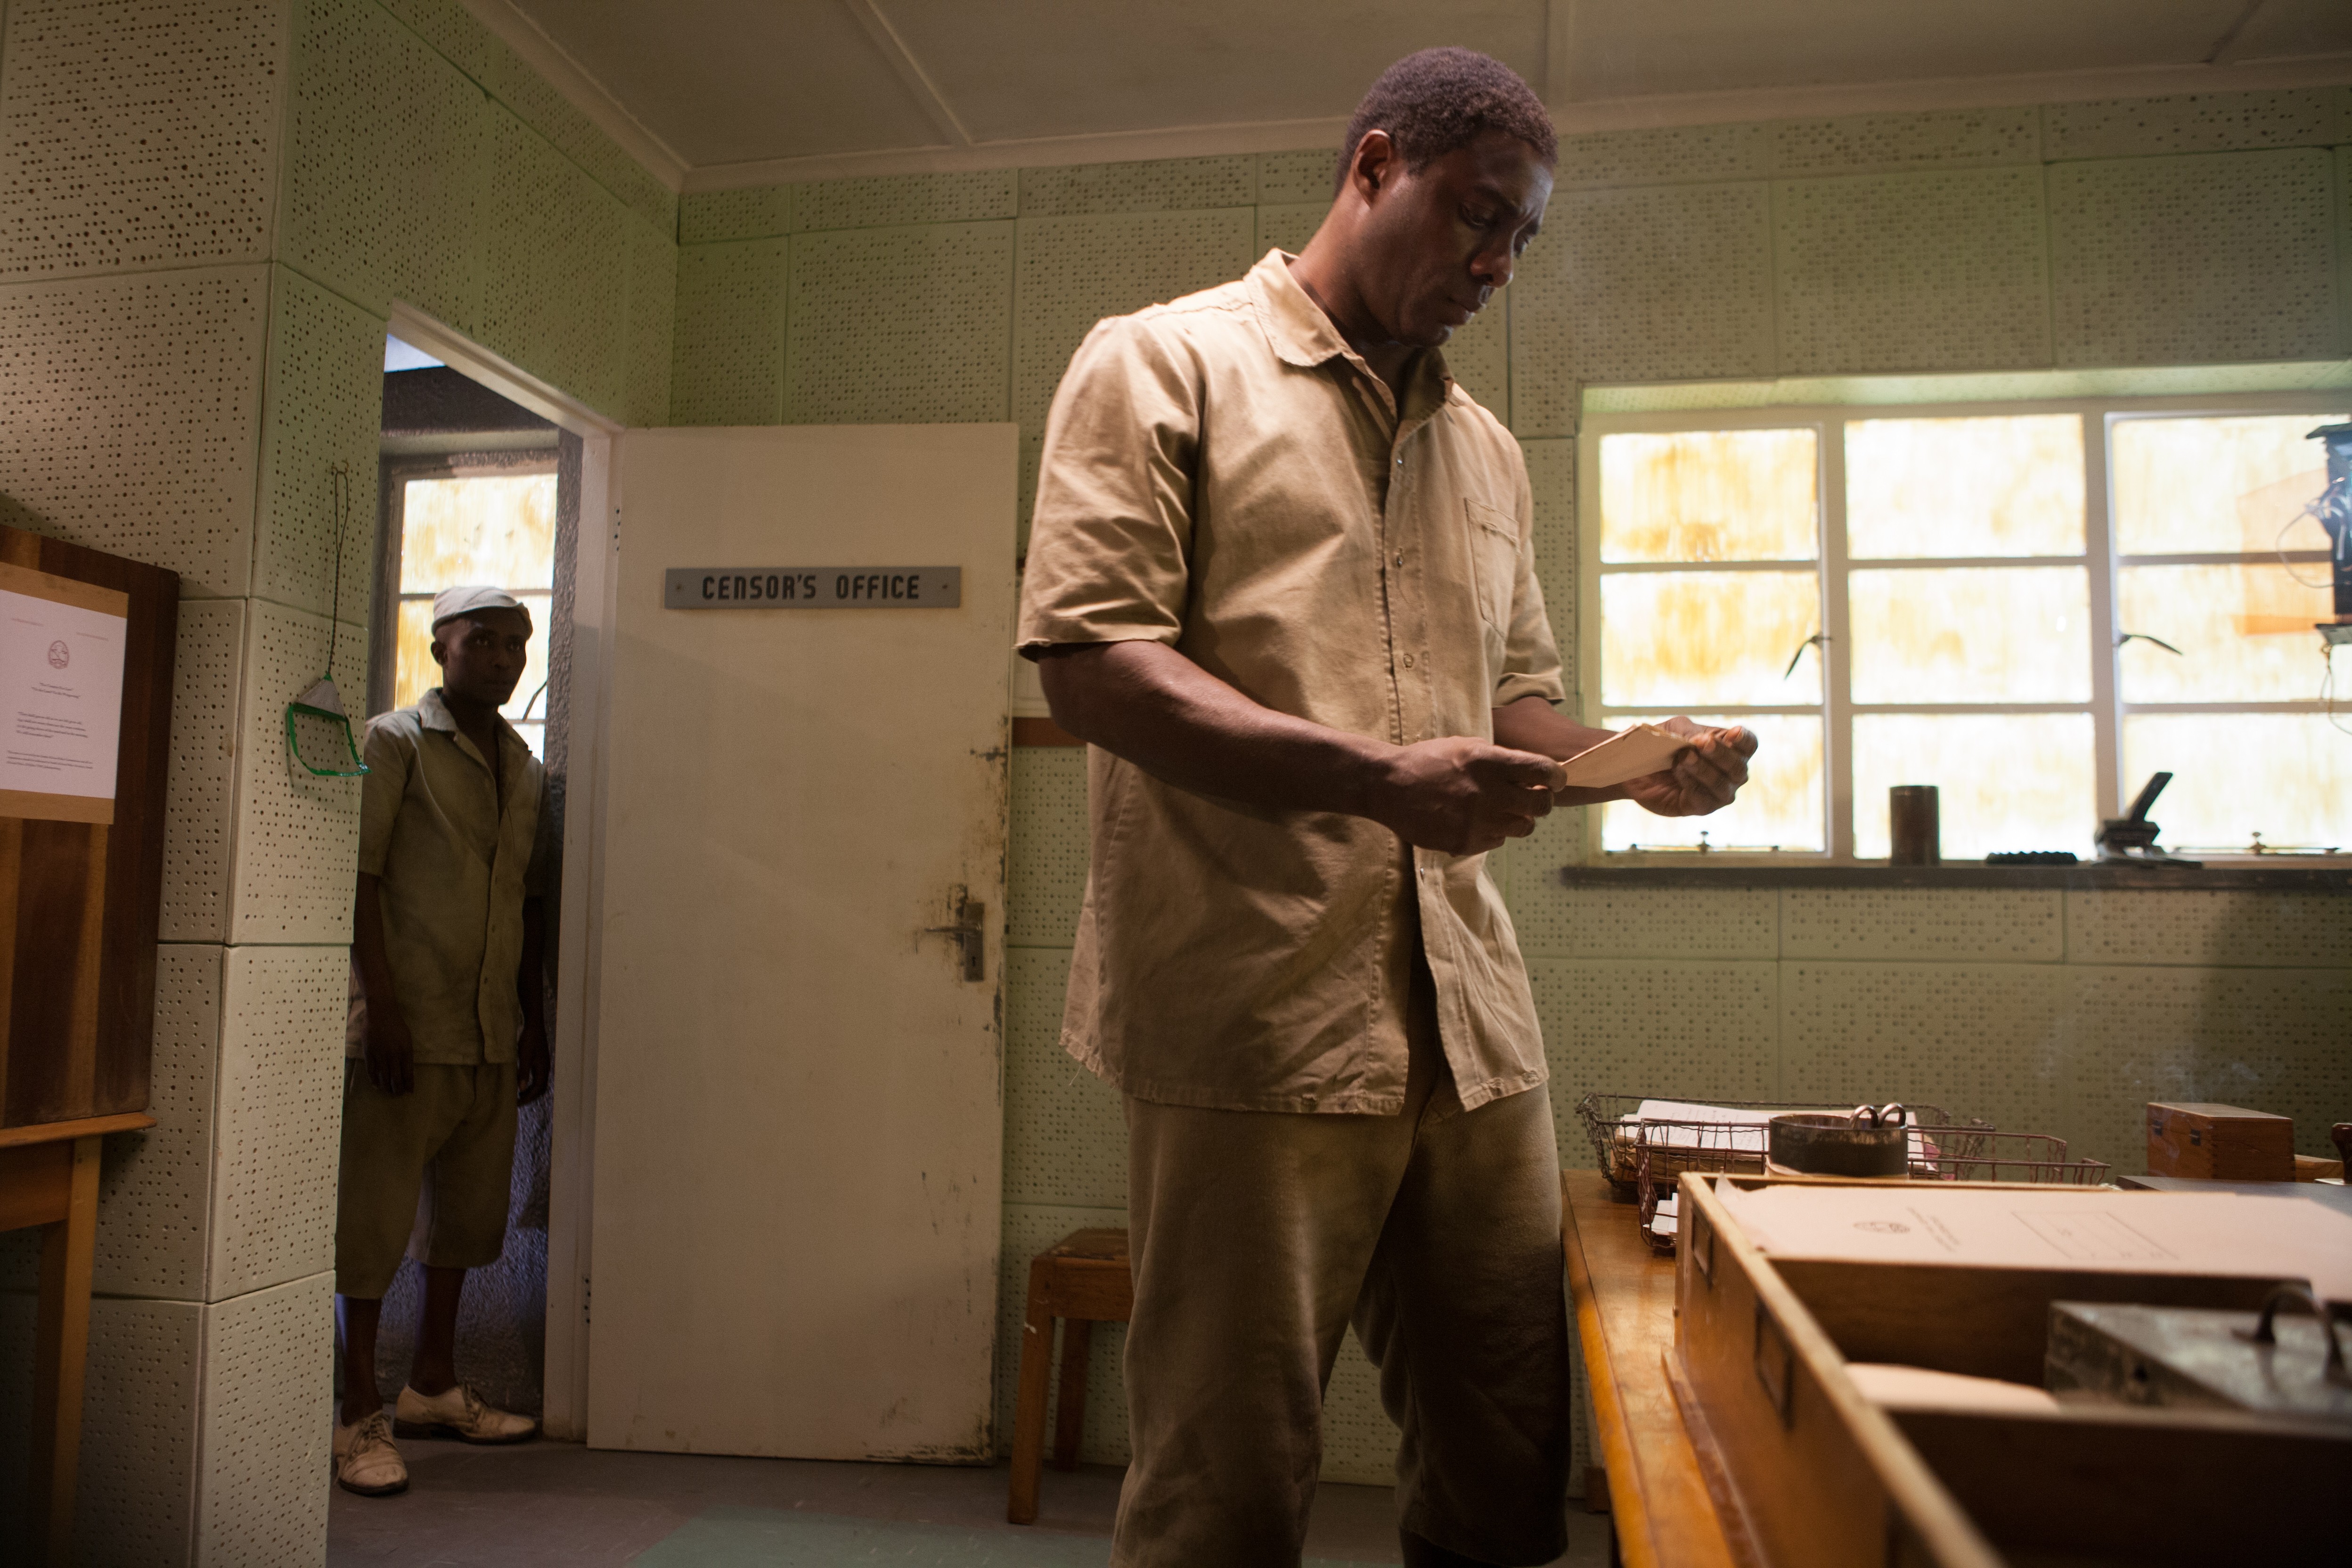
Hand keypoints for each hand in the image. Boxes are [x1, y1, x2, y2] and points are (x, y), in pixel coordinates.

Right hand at [362, 1006, 414, 1096]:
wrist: (381, 1012)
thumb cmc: (396, 1024)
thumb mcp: (407, 1038)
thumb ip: (406, 1054)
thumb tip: (406, 1069)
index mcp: (406, 1050)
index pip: (408, 1073)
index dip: (408, 1084)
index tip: (409, 1091)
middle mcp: (393, 1054)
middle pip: (396, 1078)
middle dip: (398, 1089)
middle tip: (398, 1095)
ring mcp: (380, 1054)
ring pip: (383, 1076)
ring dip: (386, 1087)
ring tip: (388, 1092)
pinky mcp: (369, 1052)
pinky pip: (371, 1070)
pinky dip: (374, 1080)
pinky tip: (376, 1085)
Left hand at [516, 1018, 551, 1104]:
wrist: (534, 1026)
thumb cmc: (529, 1040)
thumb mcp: (524, 1056)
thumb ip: (523, 1073)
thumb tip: (521, 1089)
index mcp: (543, 1069)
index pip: (537, 1089)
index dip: (527, 1098)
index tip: (517, 1103)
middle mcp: (545, 1069)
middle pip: (541, 1089)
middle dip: (530, 1097)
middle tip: (518, 1102)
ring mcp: (544, 1065)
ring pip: (540, 1083)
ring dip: (531, 1091)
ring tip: (519, 1094)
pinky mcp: (540, 1061)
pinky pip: (538, 1077)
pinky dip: (531, 1084)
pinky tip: (522, 1082)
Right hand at [1370, 737, 1563, 854]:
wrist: (1389, 787)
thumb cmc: (1427, 761)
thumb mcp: (1464, 746)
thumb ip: (1499, 758)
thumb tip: (1529, 772)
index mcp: (1489, 762)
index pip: (1543, 771)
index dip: (1557, 777)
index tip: (1556, 780)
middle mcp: (1488, 793)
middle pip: (1540, 806)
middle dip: (1543, 801)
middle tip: (1535, 798)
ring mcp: (1477, 822)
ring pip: (1523, 828)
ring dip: (1519, 818)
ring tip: (1501, 810)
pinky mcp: (1466, 842)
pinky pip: (1497, 841)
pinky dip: (1493, 832)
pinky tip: (1475, 820)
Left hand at [1620, 718, 1756, 817]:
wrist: (1638, 766)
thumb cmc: (1664, 744)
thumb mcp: (1676, 730)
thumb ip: (1691, 732)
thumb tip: (1702, 741)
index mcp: (1731, 749)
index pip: (1749, 745)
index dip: (1745, 740)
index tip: (1734, 733)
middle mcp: (1731, 774)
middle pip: (1738, 766)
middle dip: (1721, 754)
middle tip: (1703, 743)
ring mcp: (1719, 793)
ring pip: (1722, 785)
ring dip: (1703, 769)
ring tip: (1684, 757)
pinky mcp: (1701, 807)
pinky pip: (1704, 799)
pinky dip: (1691, 784)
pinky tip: (1679, 771)